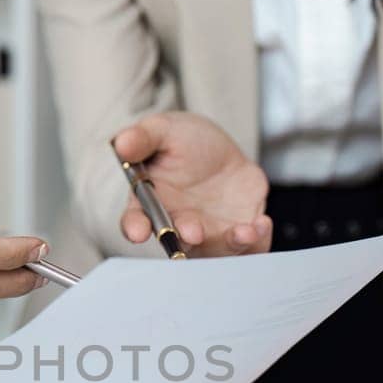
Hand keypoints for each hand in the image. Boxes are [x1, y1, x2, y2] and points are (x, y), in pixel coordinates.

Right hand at [113, 112, 271, 256]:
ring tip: (243, 232)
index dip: (135, 228)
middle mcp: (176, 224)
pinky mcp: (237, 232)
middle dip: (186, 237)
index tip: (138, 231)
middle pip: (178, 242)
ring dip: (229, 246)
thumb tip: (122, 143)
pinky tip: (261, 225)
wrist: (219, 150)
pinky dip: (256, 243)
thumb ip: (144, 138)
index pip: (136, 220)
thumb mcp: (163, 130)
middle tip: (193, 231)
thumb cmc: (182, 142)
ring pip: (216, 252)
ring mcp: (208, 233)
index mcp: (150, 203)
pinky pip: (247, 248)